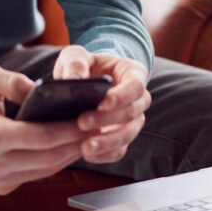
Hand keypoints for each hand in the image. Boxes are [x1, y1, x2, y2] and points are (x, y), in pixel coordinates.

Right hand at [0, 61, 91, 194]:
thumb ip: (11, 79)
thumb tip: (40, 90)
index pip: (41, 137)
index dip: (69, 129)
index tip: (90, 118)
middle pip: (49, 157)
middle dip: (77, 141)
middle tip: (100, 125)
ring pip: (47, 169)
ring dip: (71, 153)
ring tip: (92, 133)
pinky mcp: (1, 185)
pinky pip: (38, 173)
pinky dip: (56, 159)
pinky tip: (71, 143)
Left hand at [53, 45, 151, 163]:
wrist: (83, 84)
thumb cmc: (82, 66)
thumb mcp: (75, 56)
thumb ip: (75, 62)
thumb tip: (73, 79)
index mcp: (132, 73)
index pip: (136, 85)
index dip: (122, 96)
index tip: (102, 102)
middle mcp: (137, 98)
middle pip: (132, 111)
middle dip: (108, 119)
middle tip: (82, 122)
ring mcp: (132, 120)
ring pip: (128, 134)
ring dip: (108, 142)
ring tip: (85, 147)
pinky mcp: (121, 138)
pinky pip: (119, 150)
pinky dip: (105, 155)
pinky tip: (88, 155)